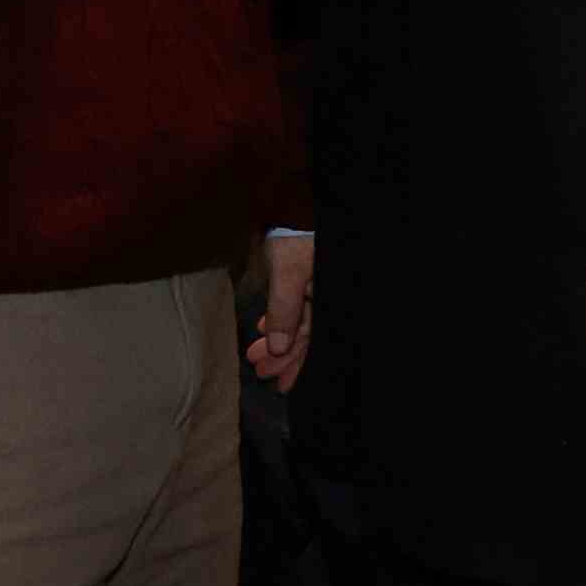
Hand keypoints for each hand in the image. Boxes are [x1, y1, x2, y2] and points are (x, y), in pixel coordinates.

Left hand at [248, 227, 314, 390]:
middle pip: (306, 335)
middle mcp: (326, 299)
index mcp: (328, 300)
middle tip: (260, 372)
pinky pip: (295, 307)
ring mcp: (316, 290)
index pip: (313, 339)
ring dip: (278, 340)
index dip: (295, 362)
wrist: (292, 203)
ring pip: (298, 323)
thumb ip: (285, 310)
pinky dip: (280, 320)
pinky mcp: (304, 281)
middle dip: (283, 356)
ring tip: (257, 354)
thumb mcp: (289, 274)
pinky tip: (266, 327)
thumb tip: (280, 348)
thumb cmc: (295, 238)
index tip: (276, 382)